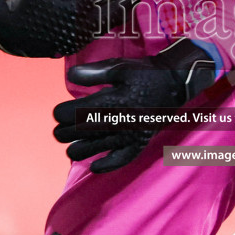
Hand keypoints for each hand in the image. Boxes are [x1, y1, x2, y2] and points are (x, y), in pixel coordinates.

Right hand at [0, 0, 136, 57]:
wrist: (10, 34)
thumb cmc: (23, 4)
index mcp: (75, 6)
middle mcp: (81, 24)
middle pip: (112, 13)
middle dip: (127, 3)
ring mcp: (78, 37)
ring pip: (104, 26)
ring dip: (117, 15)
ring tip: (126, 6)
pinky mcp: (72, 45)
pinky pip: (92, 33)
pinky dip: (100, 23)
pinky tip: (99, 17)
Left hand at [51, 38, 218, 172]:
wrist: (175, 84)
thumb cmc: (145, 73)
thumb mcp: (119, 67)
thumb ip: (94, 73)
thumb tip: (70, 77)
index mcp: (111, 101)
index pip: (74, 114)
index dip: (61, 114)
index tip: (59, 112)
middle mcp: (118, 121)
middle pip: (79, 133)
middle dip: (64, 132)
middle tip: (62, 129)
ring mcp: (129, 136)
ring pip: (93, 149)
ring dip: (77, 149)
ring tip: (72, 145)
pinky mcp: (139, 144)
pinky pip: (120, 161)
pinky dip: (105, 166)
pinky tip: (94, 167)